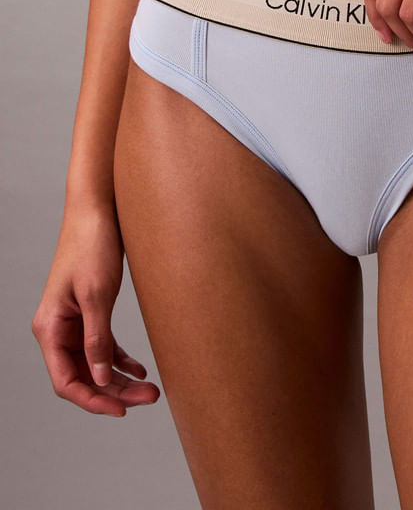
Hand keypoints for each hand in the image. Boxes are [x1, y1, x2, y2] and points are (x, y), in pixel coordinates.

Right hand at [31, 202, 159, 417]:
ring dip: (121, 379)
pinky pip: (102, 346)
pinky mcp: (90, 312)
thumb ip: (97, 338)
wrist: (98, 211)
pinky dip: (121, 359)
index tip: (123, 410)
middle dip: (115, 392)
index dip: (94, 400)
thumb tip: (101, 379)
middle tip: (150, 398)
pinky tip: (141, 368)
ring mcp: (73, 322)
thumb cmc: (93, 246)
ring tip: (151, 389)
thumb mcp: (97, 294)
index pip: (66, 380)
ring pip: (95, 364)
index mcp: (50, 327)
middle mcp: (57, 329)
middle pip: (83, 376)